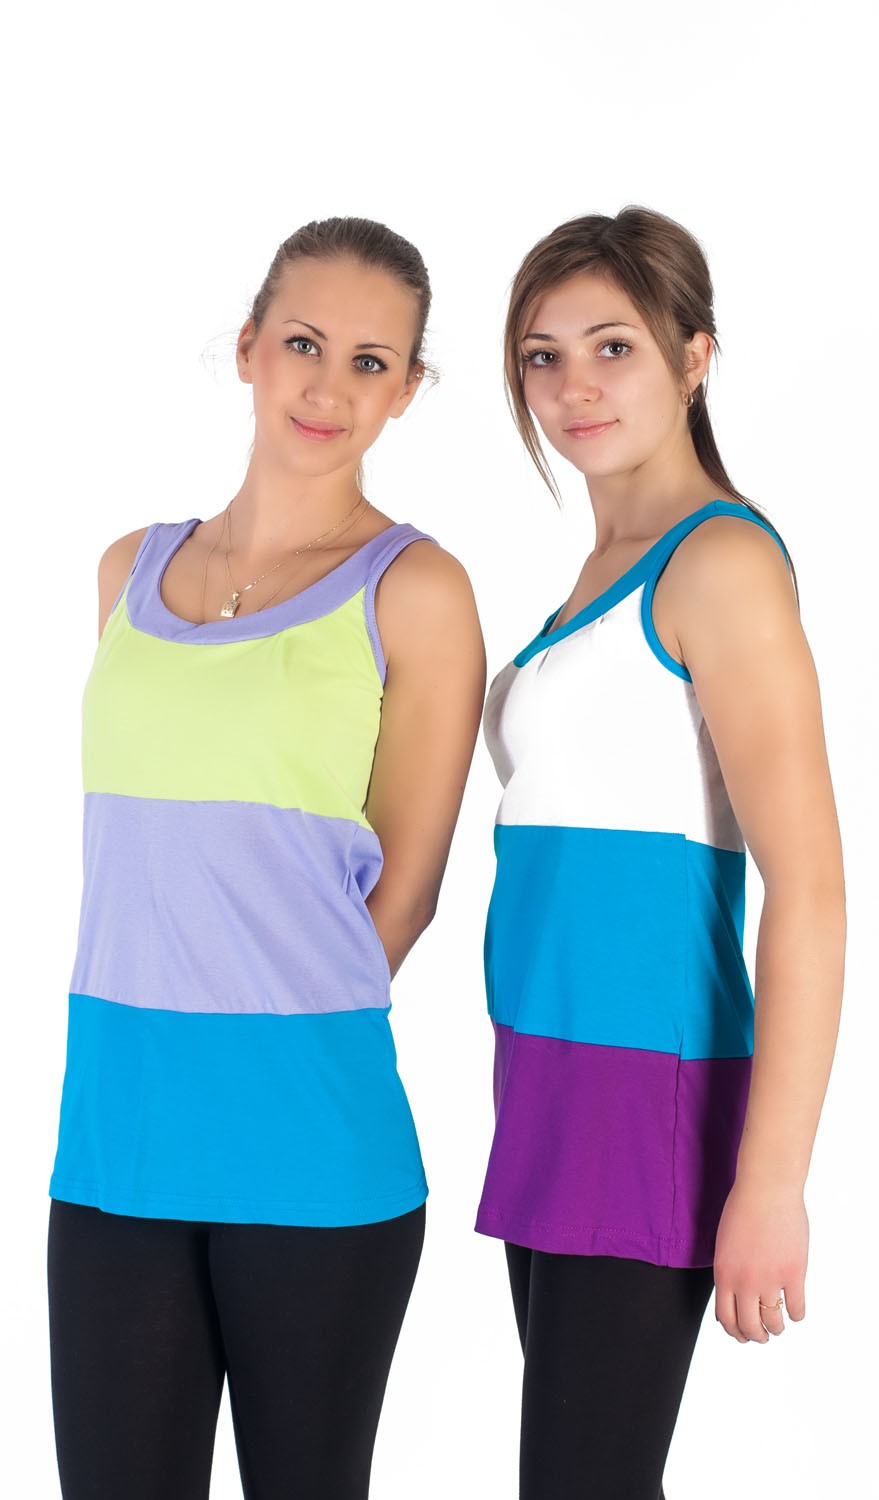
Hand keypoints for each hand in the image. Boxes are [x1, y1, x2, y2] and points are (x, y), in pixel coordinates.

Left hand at [713, 1177, 808, 1342]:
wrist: (766, 1189)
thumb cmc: (743, 1209)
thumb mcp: (725, 1244)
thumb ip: (729, 1271)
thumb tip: (736, 1296)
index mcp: (724, 1274)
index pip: (727, 1318)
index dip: (736, 1332)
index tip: (742, 1335)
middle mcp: (745, 1282)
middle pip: (750, 1327)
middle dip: (756, 1336)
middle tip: (763, 1336)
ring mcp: (770, 1279)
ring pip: (774, 1322)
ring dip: (777, 1329)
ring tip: (779, 1326)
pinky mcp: (794, 1274)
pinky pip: (797, 1308)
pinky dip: (797, 1314)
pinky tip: (796, 1309)